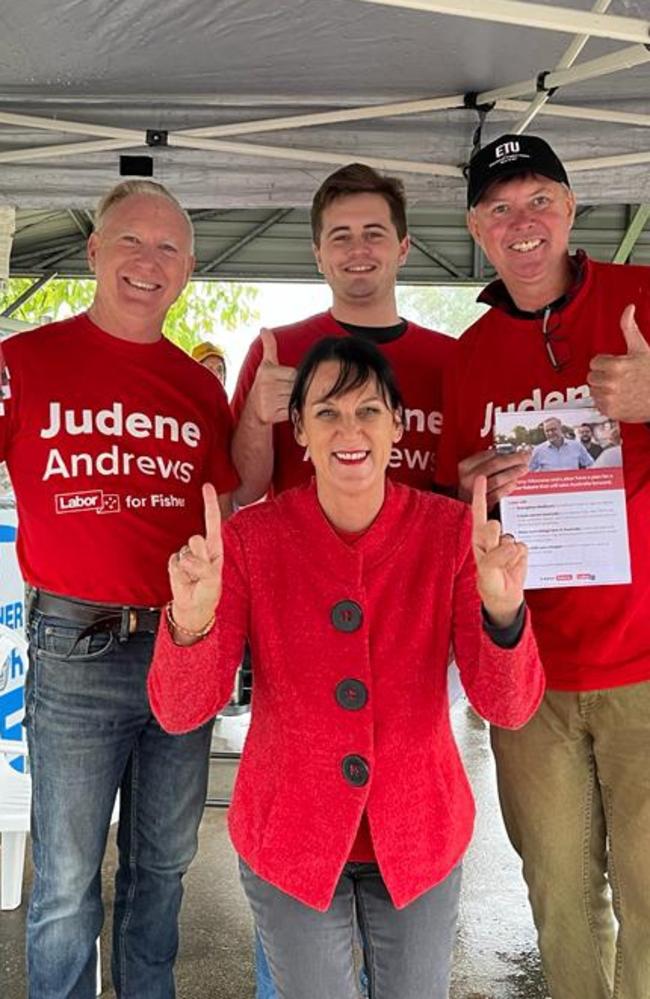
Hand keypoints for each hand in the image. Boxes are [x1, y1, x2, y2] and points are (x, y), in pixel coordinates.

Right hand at [168, 483, 222, 635]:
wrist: (193, 606)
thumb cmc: (208, 590)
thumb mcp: (213, 580)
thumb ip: (204, 568)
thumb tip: (188, 558)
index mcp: (215, 546)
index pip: (212, 520)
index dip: (209, 503)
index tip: (207, 486)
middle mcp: (201, 547)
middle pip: (195, 539)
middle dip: (198, 557)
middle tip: (201, 573)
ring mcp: (186, 553)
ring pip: (184, 553)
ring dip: (189, 569)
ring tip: (193, 578)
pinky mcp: (174, 562)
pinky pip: (174, 563)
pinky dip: (179, 574)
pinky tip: (184, 579)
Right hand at [250, 329, 296, 424]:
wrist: (253, 409)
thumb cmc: (264, 384)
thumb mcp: (266, 365)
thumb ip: (269, 347)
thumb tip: (263, 328)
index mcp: (268, 371)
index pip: (295, 374)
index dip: (294, 380)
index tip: (285, 383)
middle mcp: (267, 385)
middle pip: (296, 387)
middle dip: (295, 390)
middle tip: (286, 393)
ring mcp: (269, 401)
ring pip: (295, 399)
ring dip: (296, 401)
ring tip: (285, 400)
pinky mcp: (271, 414)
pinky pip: (292, 411)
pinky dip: (294, 411)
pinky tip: (285, 409)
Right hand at [458, 448, 528, 508]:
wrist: (461, 506)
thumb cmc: (467, 487)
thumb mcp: (469, 471)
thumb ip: (483, 462)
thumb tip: (505, 454)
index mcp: (465, 466)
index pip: (488, 454)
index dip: (505, 451)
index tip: (515, 449)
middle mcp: (468, 478)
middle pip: (495, 464)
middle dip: (513, 459)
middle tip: (525, 457)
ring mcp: (474, 491)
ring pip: (498, 479)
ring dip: (513, 473)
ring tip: (523, 469)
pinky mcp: (482, 503)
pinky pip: (498, 494)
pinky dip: (508, 487)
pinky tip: (515, 483)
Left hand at [471, 475, 527, 627]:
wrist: (505, 595)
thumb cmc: (490, 581)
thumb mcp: (487, 572)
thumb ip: (495, 557)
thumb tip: (511, 543)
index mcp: (478, 537)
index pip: (479, 511)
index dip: (480, 494)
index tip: (481, 477)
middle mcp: (492, 535)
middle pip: (494, 525)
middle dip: (495, 540)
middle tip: (495, 558)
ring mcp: (508, 540)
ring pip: (511, 538)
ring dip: (509, 554)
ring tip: (505, 565)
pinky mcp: (521, 547)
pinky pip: (523, 547)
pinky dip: (520, 558)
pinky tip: (515, 565)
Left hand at [588, 304, 649, 421]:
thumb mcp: (641, 348)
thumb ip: (629, 328)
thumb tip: (628, 309)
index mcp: (616, 365)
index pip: (594, 363)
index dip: (605, 363)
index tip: (615, 365)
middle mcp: (611, 383)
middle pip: (591, 377)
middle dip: (603, 376)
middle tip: (618, 377)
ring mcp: (610, 398)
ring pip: (594, 391)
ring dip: (603, 389)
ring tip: (620, 388)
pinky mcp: (611, 411)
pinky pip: (598, 404)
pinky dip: (607, 402)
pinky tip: (620, 398)